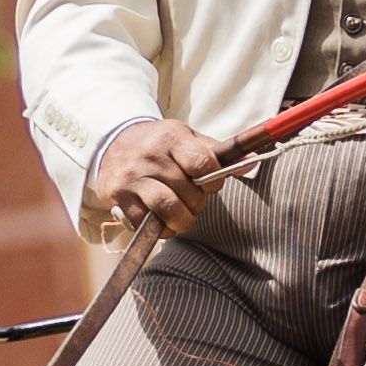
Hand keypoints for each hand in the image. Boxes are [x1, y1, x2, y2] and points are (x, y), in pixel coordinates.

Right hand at [92, 119, 226, 231]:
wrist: (113, 143)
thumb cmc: (160, 144)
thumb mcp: (187, 138)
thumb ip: (218, 152)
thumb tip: (252, 162)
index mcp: (171, 137)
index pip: (203, 163)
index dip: (213, 180)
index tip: (210, 184)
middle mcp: (150, 155)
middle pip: (189, 191)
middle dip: (198, 202)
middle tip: (194, 200)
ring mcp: (132, 177)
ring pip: (169, 208)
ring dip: (183, 219)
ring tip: (183, 216)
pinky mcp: (118, 196)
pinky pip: (146, 222)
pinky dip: (161, 228)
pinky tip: (163, 219)